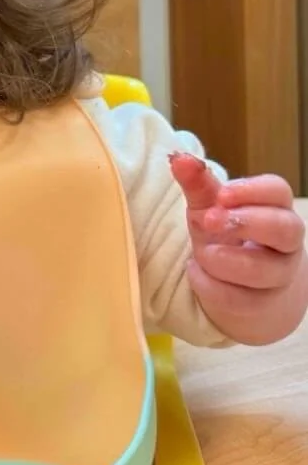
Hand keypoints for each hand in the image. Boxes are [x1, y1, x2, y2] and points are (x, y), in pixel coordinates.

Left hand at [171, 152, 307, 342]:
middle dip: (246, 223)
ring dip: (224, 259)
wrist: (238, 288)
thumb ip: (196, 184)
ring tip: (200, 252)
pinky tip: (195, 274)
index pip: (278, 192)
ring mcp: (278, 277)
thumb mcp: (209, 209)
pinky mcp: (261, 306)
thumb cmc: (225, 238)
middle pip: (285, 229)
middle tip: (209, 219)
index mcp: (275, 210)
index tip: (222, 193)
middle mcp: (285, 243)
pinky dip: (211, 286)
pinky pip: (241, 299)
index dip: (253, 191)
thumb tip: (178, 158)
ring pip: (264, 269)